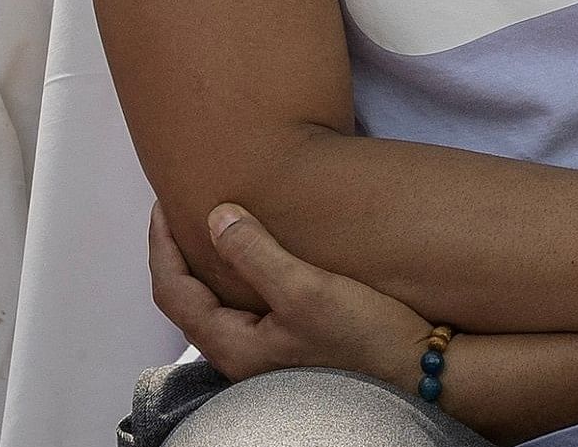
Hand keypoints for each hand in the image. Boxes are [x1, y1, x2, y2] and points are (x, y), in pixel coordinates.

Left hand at [149, 203, 432, 392]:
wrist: (417, 373)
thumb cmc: (364, 337)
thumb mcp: (308, 290)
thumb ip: (257, 254)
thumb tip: (216, 217)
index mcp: (232, 345)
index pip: (172, 290)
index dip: (160, 244)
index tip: (164, 203)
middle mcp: (239, 355)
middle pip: (187, 299)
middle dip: (179, 253)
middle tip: (182, 210)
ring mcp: (264, 355)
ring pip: (217, 303)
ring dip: (210, 264)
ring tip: (218, 227)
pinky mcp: (290, 347)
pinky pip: (245, 306)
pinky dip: (239, 275)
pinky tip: (261, 258)